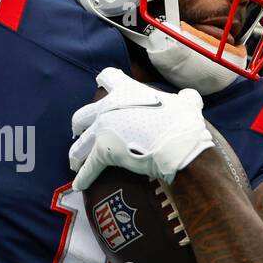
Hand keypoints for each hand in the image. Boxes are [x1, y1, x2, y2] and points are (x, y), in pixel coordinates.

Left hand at [69, 68, 213, 190]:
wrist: (178, 145)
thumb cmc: (183, 122)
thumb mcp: (188, 102)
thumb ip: (184, 98)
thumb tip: (188, 98)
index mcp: (126, 90)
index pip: (108, 77)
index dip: (105, 82)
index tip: (100, 84)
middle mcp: (108, 107)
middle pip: (83, 114)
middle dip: (79, 124)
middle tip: (79, 131)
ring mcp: (103, 130)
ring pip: (80, 143)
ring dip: (76, 153)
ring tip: (74, 162)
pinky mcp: (102, 152)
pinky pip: (89, 168)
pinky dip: (83, 178)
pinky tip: (78, 185)